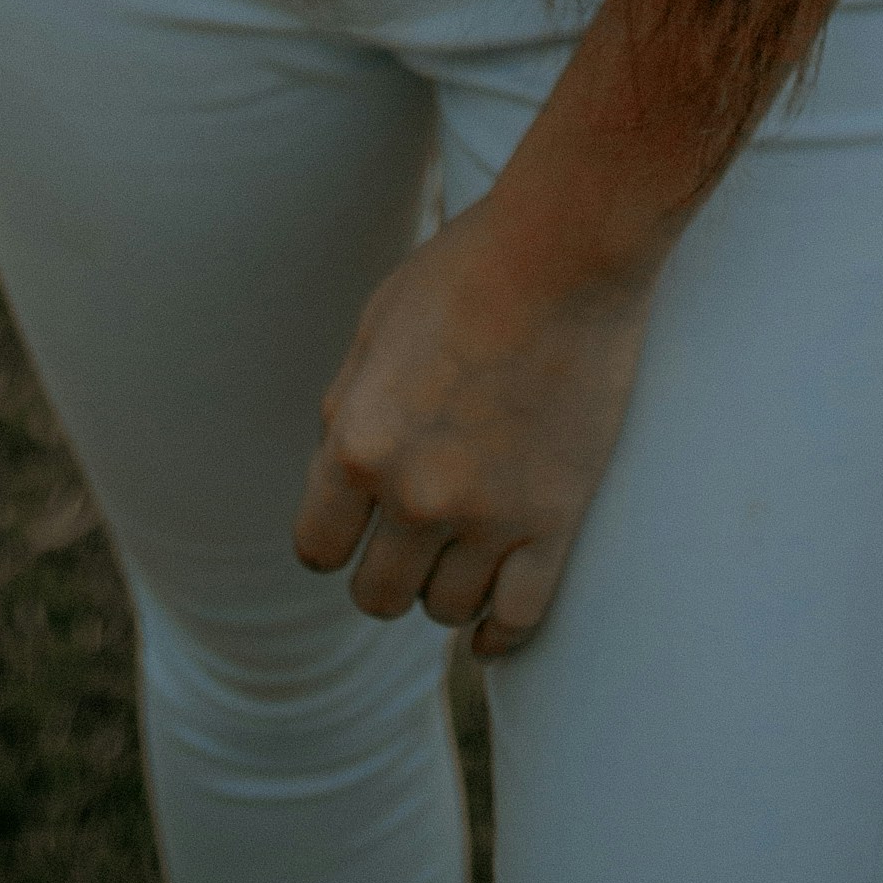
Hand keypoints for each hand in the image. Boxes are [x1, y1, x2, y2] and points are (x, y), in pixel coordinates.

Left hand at [292, 197, 658, 658]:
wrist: (565, 250)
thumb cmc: (464, 272)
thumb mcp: (374, 330)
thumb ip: (346, 412)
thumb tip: (338, 477)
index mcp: (359, 444)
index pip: (317, 549)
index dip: (334, 537)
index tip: (355, 523)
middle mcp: (416, 495)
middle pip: (378, 596)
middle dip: (387, 570)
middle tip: (413, 536)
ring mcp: (489, 516)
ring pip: (447, 611)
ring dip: (446, 587)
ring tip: (462, 550)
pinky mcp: (556, 521)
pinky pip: (518, 619)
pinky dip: (500, 632)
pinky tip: (493, 624)